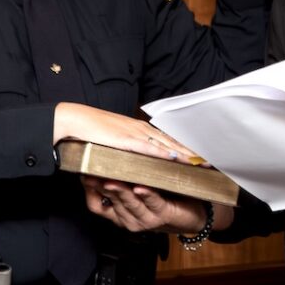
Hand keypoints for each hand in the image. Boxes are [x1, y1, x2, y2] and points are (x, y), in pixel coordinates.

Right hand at [53, 102, 197, 163]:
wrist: (74, 120)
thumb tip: (134, 160)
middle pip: (172, 143)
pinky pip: (149, 148)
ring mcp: (135, 134)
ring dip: (185, 155)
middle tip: (210, 163)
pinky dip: (164, 154)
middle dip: (192, 154)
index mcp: (139, 130)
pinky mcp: (126, 140)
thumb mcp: (113, 141)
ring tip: (201, 164)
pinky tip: (176, 159)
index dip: (185, 150)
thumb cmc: (90, 131)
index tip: (200, 158)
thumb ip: (126, 149)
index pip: (167, 141)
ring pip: (166, 146)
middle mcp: (142, 130)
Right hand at [82, 177, 216, 232]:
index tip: (83, 173)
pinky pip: (153, 202)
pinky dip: (146, 194)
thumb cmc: (164, 200)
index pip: (97, 205)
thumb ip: (123, 179)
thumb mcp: (138, 191)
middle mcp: (129, 218)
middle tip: (91, 172)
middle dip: (100, 186)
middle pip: (111, 201)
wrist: (191, 216)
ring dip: (120, 190)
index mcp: (120, 213)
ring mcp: (145, 218)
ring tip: (111, 179)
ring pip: (129, 202)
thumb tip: (106, 158)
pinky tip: (140, 186)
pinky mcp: (162, 214)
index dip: (89, 189)